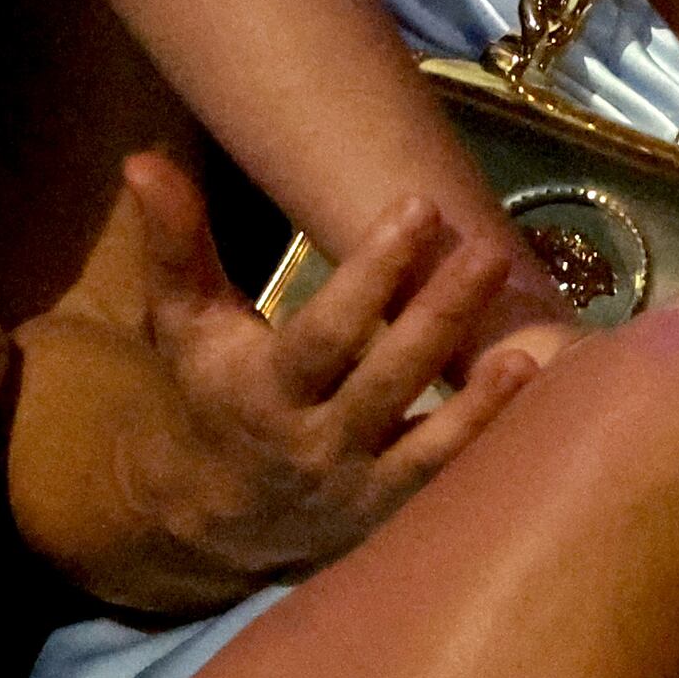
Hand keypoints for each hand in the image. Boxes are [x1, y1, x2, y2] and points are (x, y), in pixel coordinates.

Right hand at [112, 152, 555, 587]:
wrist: (215, 517)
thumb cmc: (209, 393)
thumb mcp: (184, 321)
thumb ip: (174, 243)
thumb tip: (144, 160)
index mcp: (264, 390)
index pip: (326, 332)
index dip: (372, 274)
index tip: (417, 209)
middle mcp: (315, 442)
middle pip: (386, 378)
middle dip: (437, 314)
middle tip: (486, 247)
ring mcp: (361, 485)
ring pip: (427, 440)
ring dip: (480, 396)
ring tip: (528, 341)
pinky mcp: (395, 512)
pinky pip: (449, 480)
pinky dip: (491, 441)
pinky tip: (534, 393)